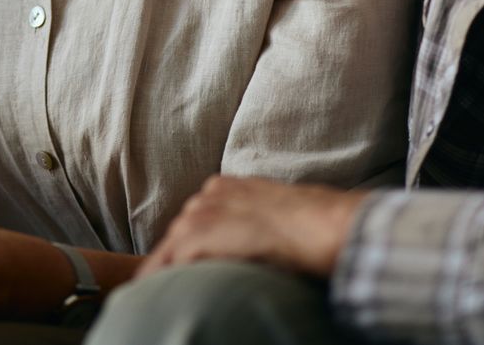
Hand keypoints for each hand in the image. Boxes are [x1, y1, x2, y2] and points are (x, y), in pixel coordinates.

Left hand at [139, 176, 367, 279]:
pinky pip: (169, 262)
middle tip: (167, 286)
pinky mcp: (200, 234)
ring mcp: (202, 213)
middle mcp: (207, 195)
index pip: (195, 222)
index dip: (189, 248)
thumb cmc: (313, 226)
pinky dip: (163, 280)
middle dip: (174, 260)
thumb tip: (246, 246)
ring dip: (166, 272)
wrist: (326, 225)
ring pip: (169, 249)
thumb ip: (251, 225)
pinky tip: (161, 295)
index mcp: (225, 188)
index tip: (182, 268)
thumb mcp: (274, 216)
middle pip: (177, 234)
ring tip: (158, 295)